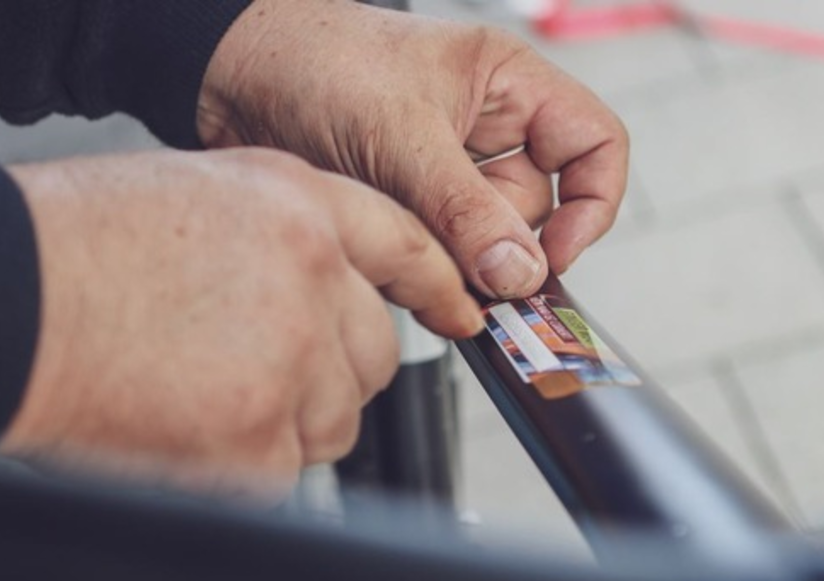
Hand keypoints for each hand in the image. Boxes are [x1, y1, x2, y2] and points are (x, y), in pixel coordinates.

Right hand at [0, 149, 480, 501]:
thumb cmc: (69, 244)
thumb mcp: (196, 196)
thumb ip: (276, 241)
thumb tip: (317, 299)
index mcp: (295, 204)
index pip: (403, 245)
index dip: (434, 285)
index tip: (458, 311)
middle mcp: (311, 276)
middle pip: (374, 352)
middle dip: (329, 370)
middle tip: (258, 370)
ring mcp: (292, 362)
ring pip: (335, 418)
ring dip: (285, 419)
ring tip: (199, 392)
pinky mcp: (259, 442)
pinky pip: (283, 470)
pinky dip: (240, 464)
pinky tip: (181, 424)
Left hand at [198, 0, 628, 298]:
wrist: (230, 74)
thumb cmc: (317, 63)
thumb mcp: (403, 135)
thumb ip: (466, 209)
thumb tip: (521, 273)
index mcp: (508, 86)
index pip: (593, 146)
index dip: (588, 206)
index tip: (550, 258)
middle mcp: (483, 130)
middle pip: (530, 210)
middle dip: (496, 245)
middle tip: (459, 271)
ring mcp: (441, 172)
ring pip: (477, 241)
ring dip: (448, 261)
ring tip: (403, 246)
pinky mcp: (402, 204)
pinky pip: (433, 252)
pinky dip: (417, 268)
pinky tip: (387, 257)